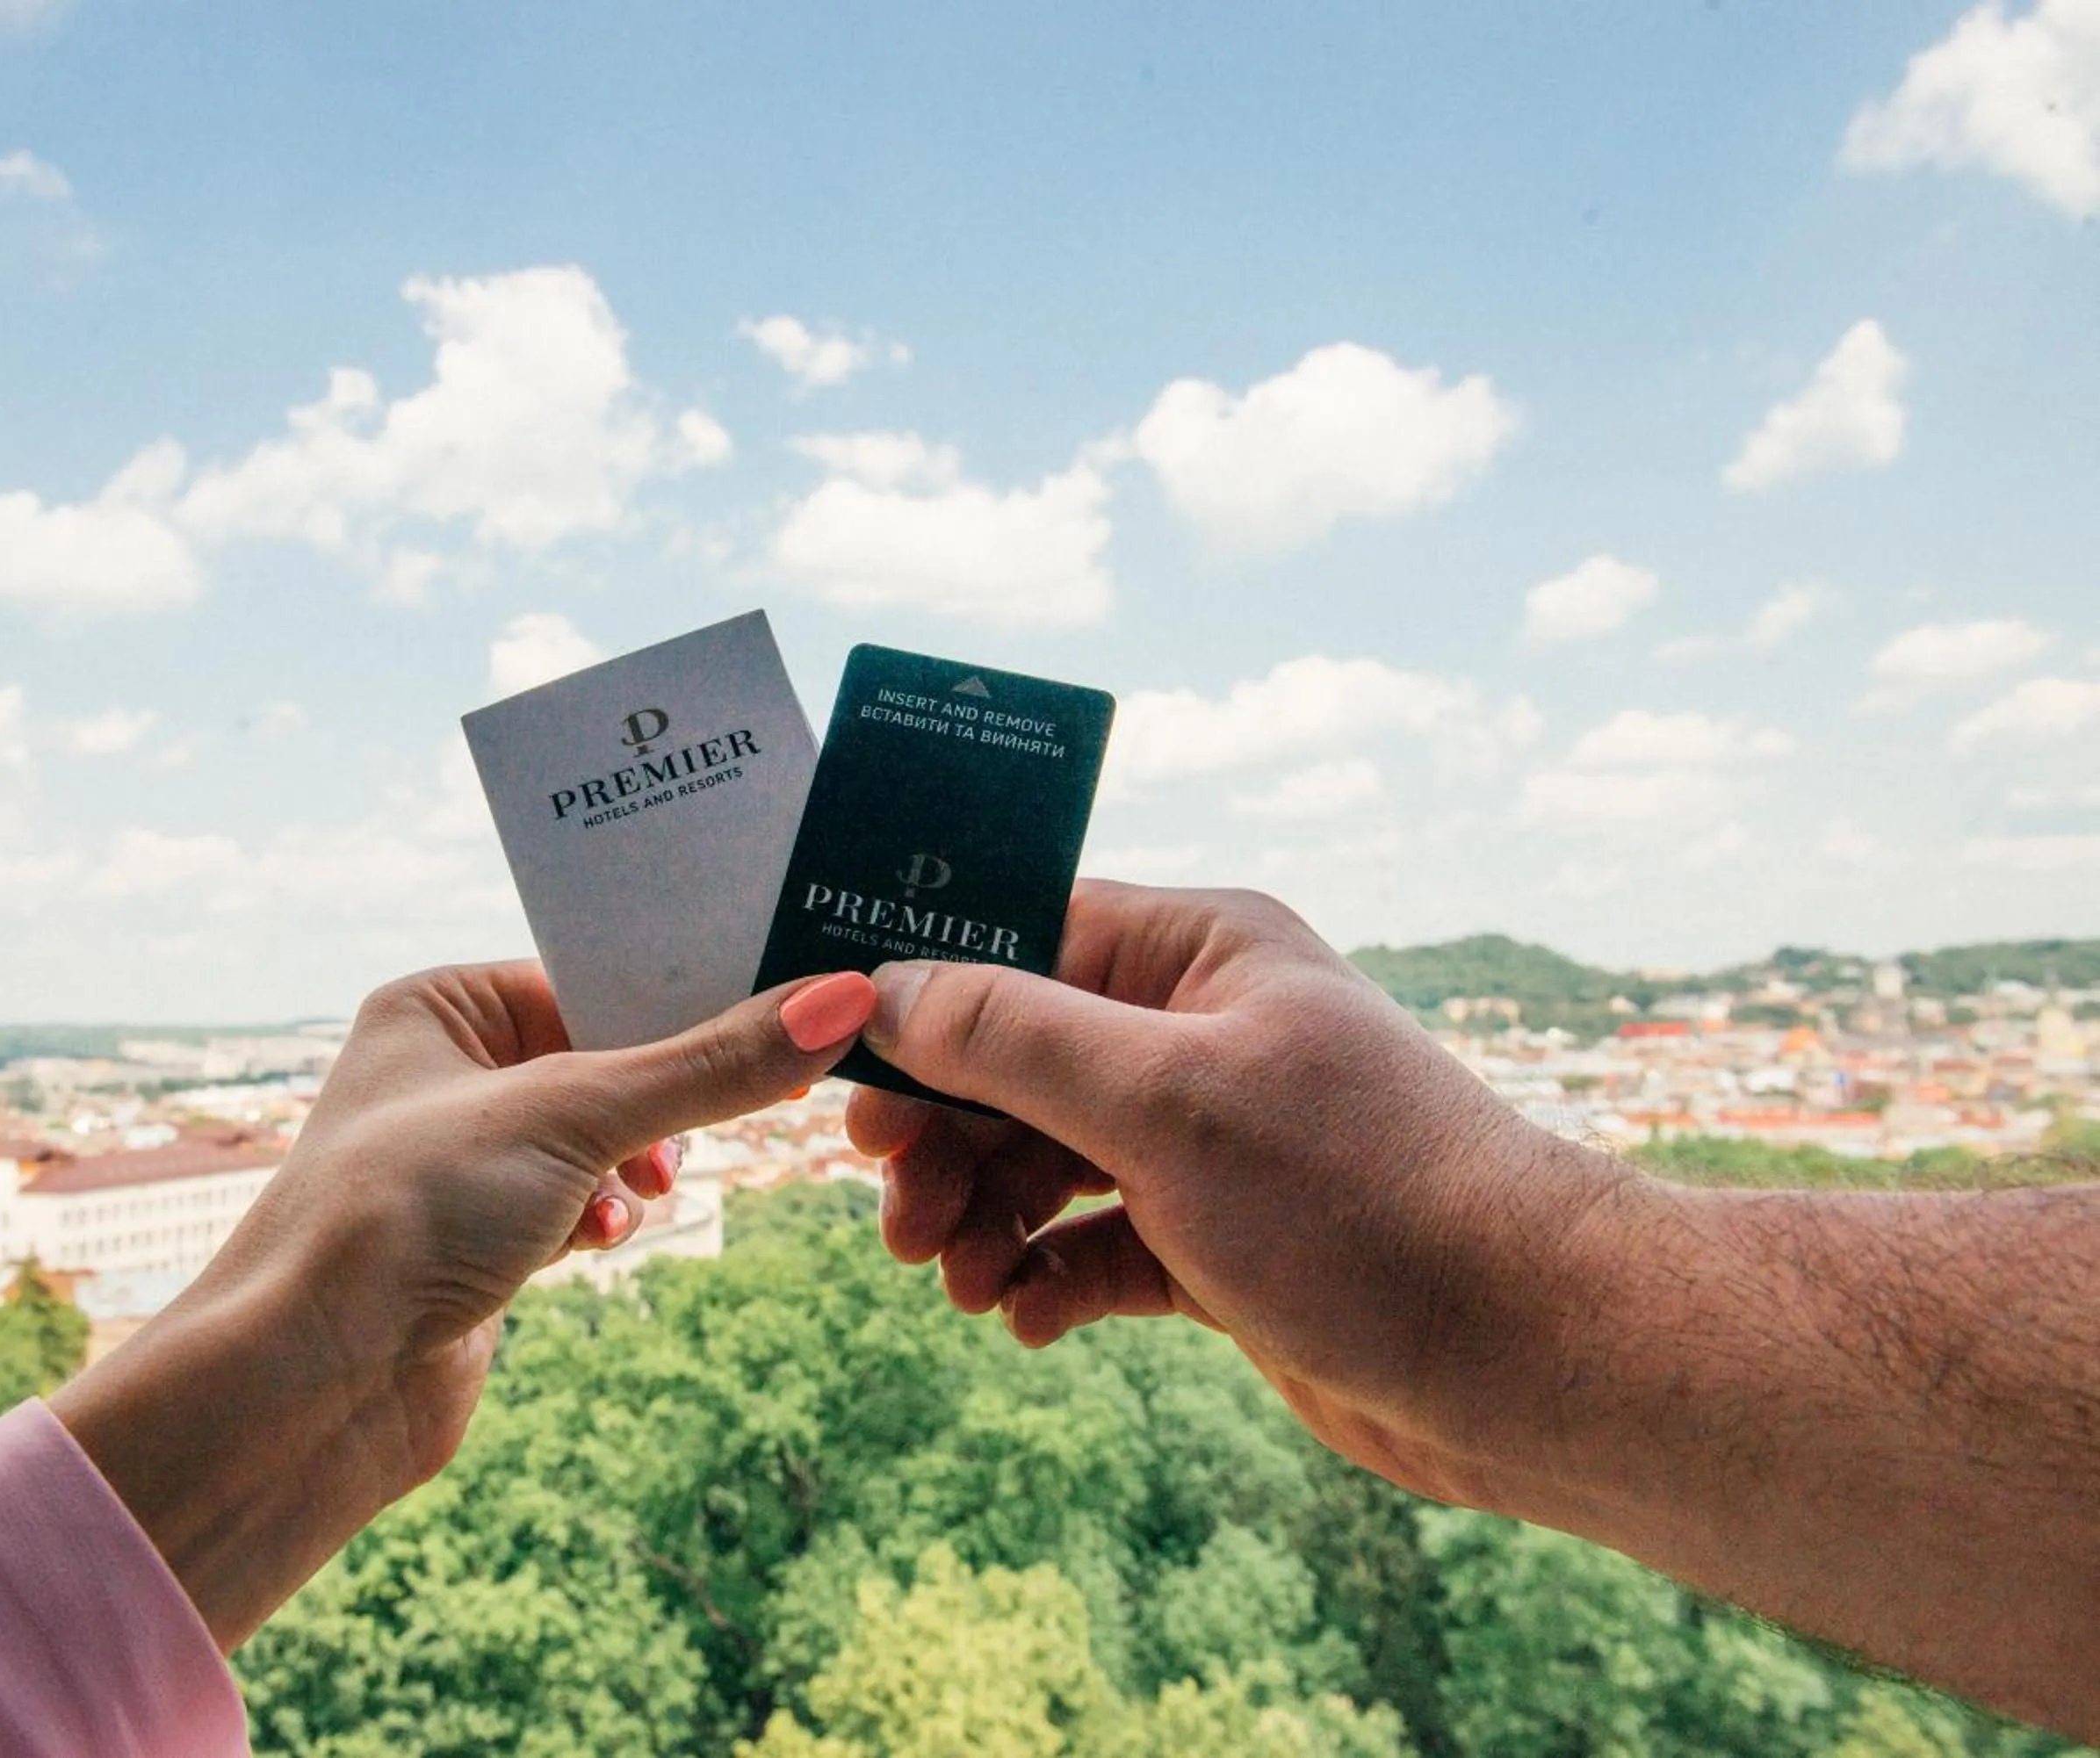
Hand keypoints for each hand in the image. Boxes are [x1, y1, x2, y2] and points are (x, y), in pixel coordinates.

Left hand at [54, 962, 877, 1647]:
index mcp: (436, 1003)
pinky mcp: (479, 1241)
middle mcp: (441, 1070)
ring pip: (599, 1135)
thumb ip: (713, 1063)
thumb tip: (841, 1000)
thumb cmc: (404, 1215)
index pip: (590, 972)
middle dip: (663, 1097)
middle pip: (606, 1053)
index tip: (777, 1012)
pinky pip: (576, 1201)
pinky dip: (602, 1215)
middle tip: (711, 1122)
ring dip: (635, 1163)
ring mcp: (460, 1160)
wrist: (312, 1384)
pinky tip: (599, 1238)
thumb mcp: (577, 1116)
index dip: (679, 999)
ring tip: (645, 1189)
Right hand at [846, 882, 1647, 1518]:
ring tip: (958, 1283)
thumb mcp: (1166, 1102)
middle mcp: (1200, 1036)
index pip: (1022, 938)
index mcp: (1200, 955)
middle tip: (899, 1219)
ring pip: (1043, 1163)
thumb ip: (1015, 1038)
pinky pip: (1093, 1247)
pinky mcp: (1219, 1244)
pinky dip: (1047, 1280)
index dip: (926, 1003)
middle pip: (1015, 1063)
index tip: (852, 1081)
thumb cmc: (1366, 1200)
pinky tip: (1025, 1320)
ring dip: (983, 1219)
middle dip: (945, 1139)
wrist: (1529, 1355)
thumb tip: (888, 991)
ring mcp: (1209, 1144)